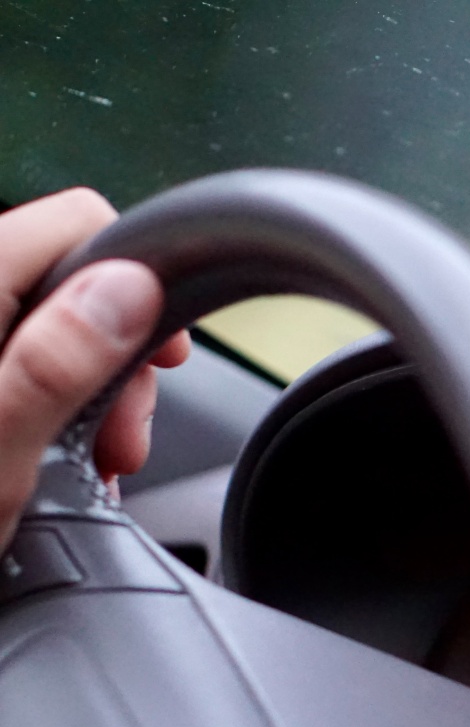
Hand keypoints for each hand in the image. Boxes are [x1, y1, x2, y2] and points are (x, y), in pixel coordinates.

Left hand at [0, 187, 190, 543]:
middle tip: (118, 441)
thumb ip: (55, 363)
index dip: (138, 286)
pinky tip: (48, 459)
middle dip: (115, 356)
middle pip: (63, 279)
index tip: (161, 361)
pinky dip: (43, 406)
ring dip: (85, 390)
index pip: (77, 225)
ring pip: (40, 325)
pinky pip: (12, 366)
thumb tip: (128, 287)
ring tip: (90, 464)